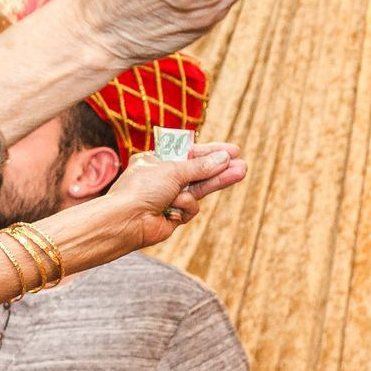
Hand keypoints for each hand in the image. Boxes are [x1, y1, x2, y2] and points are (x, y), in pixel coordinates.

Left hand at [47, 144, 245, 265]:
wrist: (127, 220)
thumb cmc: (142, 189)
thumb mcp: (173, 170)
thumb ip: (200, 166)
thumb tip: (223, 159)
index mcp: (157, 160)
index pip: (190, 153)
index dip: (212, 152)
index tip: (232, 150)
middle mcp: (163, 178)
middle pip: (198, 172)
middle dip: (220, 168)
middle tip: (243, 165)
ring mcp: (169, 198)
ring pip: (199, 190)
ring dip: (216, 182)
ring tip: (239, 173)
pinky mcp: (173, 216)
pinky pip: (190, 208)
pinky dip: (184, 207)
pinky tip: (173, 208)